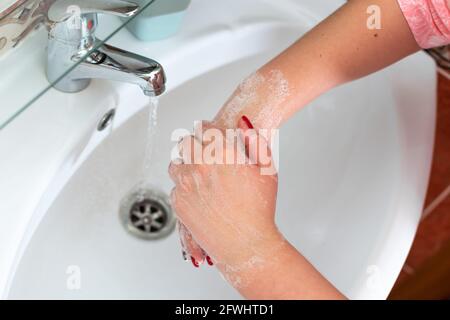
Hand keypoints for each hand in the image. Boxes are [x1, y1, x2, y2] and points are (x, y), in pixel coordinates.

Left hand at [169, 116, 283, 282]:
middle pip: (186, 140)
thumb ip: (255, 141)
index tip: (211, 133)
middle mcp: (200, 164)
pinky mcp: (178, 201)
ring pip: (177, 161)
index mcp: (223, 152)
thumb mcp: (267, 170)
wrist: (246, 244)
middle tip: (205, 151)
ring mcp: (186, 183)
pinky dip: (184, 185)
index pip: (205, 127)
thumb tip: (243, 123)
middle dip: (195, 143)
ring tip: (201, 172)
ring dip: (186, 162)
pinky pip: (175, 184)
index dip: (209, 129)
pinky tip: (200, 192)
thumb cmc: (259, 209)